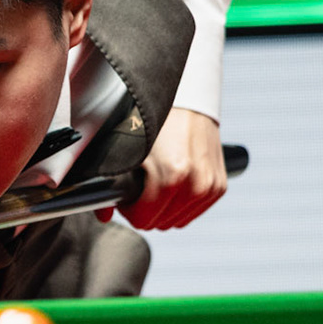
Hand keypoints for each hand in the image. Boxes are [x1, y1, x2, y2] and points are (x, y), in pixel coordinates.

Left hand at [119, 108, 228, 229]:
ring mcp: (211, 186)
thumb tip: (103, 215)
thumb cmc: (154, 120)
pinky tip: (174, 184)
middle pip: (161, 223)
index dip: (129, 209)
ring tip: (157, 182)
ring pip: (178, 221)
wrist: (188, 100)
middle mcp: (196, 184)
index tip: (127, 194)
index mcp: (172, 176)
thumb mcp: (126, 148)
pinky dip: (181, 204)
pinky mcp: (219, 186)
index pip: (144, 220)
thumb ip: (110, 185)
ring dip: (165, 208)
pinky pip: (194, 211)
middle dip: (146, 209)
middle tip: (140, 185)